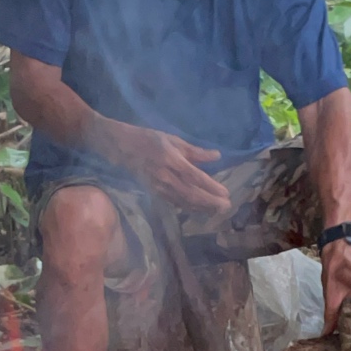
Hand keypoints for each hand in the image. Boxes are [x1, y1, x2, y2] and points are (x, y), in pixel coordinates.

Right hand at [114, 125, 232, 211]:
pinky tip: (201, 210)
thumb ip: (196, 151)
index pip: (196, 177)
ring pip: (184, 202)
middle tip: (226, 207)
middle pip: (192, 194)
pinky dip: (190, 208)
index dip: (211, 187)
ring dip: (202, 208)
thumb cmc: (150, 140)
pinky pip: (175, 203)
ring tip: (218, 210)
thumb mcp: (174, 140)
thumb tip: (217, 156)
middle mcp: (167, 177)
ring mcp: (160, 187)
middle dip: (210, 202)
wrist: (123, 148)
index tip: (226, 193)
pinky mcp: (156, 193)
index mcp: (172, 161)